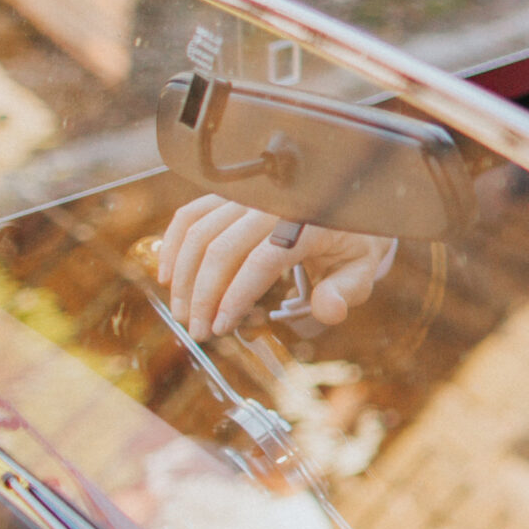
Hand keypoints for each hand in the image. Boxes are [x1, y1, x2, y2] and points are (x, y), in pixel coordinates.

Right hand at [157, 197, 392, 339]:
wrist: (347, 204)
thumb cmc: (353, 240)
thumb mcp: (361, 267)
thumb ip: (346, 290)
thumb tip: (329, 311)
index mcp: (308, 220)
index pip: (261, 260)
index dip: (235, 296)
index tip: (221, 327)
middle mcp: (272, 202)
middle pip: (222, 249)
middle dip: (204, 296)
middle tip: (199, 332)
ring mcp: (247, 196)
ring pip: (199, 233)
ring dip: (184, 277)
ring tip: (184, 315)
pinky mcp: (229, 195)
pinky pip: (191, 215)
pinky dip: (173, 245)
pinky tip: (167, 278)